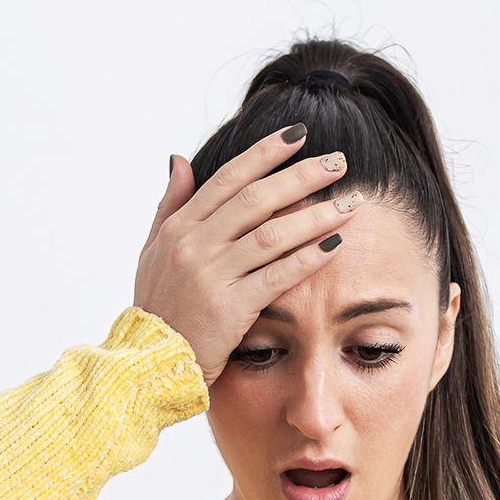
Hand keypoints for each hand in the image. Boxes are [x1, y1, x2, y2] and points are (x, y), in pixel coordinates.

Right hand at [135, 126, 360, 383]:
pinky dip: (307, 257)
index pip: (228, 179)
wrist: (149, 364)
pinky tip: (335, 243)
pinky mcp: (229, 308)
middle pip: (256, 199)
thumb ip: (170, 205)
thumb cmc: (157, 308)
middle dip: (301, 176)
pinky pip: (276, 275)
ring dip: (316, 215)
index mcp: (178, 227)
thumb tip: (178, 159)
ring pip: (272, 234)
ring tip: (350, 203)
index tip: (298, 136)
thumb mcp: (152, 252)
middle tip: (339, 163)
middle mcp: (193, 245)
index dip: (264, 153)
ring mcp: (211, 275)